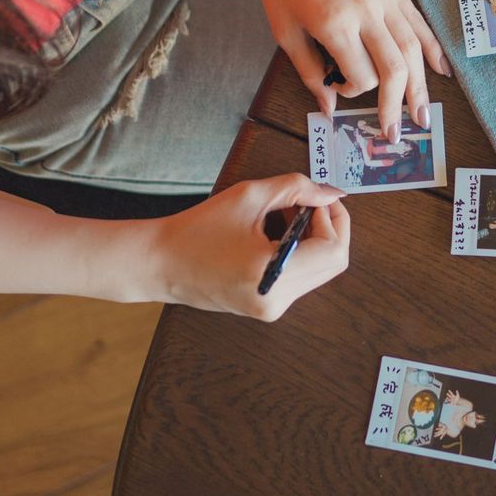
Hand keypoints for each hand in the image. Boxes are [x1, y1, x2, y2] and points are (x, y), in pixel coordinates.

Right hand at [148, 174, 349, 319]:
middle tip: (308, 201)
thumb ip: (296, 188)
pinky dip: (300, 251)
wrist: (160, 264)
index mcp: (272, 275)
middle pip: (332, 263)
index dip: (334, 218)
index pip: (333, 251)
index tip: (318, 198)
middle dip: (328, 227)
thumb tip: (330, 192)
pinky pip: (301, 277)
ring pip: (320, 270)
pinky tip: (277, 232)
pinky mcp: (267, 307)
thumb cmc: (197, 230)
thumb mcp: (248, 196)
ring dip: (314, 238)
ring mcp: (273, 308)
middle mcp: (276, 300)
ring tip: (286, 214)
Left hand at [245, 0, 448, 135]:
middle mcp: (365, 9)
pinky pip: (417, 19)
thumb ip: (310, 72)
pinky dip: (431, 46)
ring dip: (421, 85)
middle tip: (399, 132)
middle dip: (398, 104)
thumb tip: (329, 108)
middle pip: (395, 68)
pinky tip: (441, 70)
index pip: (362, 76)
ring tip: (424, 113)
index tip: (340, 87)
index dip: (353, 91)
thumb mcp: (285, 31)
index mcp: (334, 24)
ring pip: (413, 47)